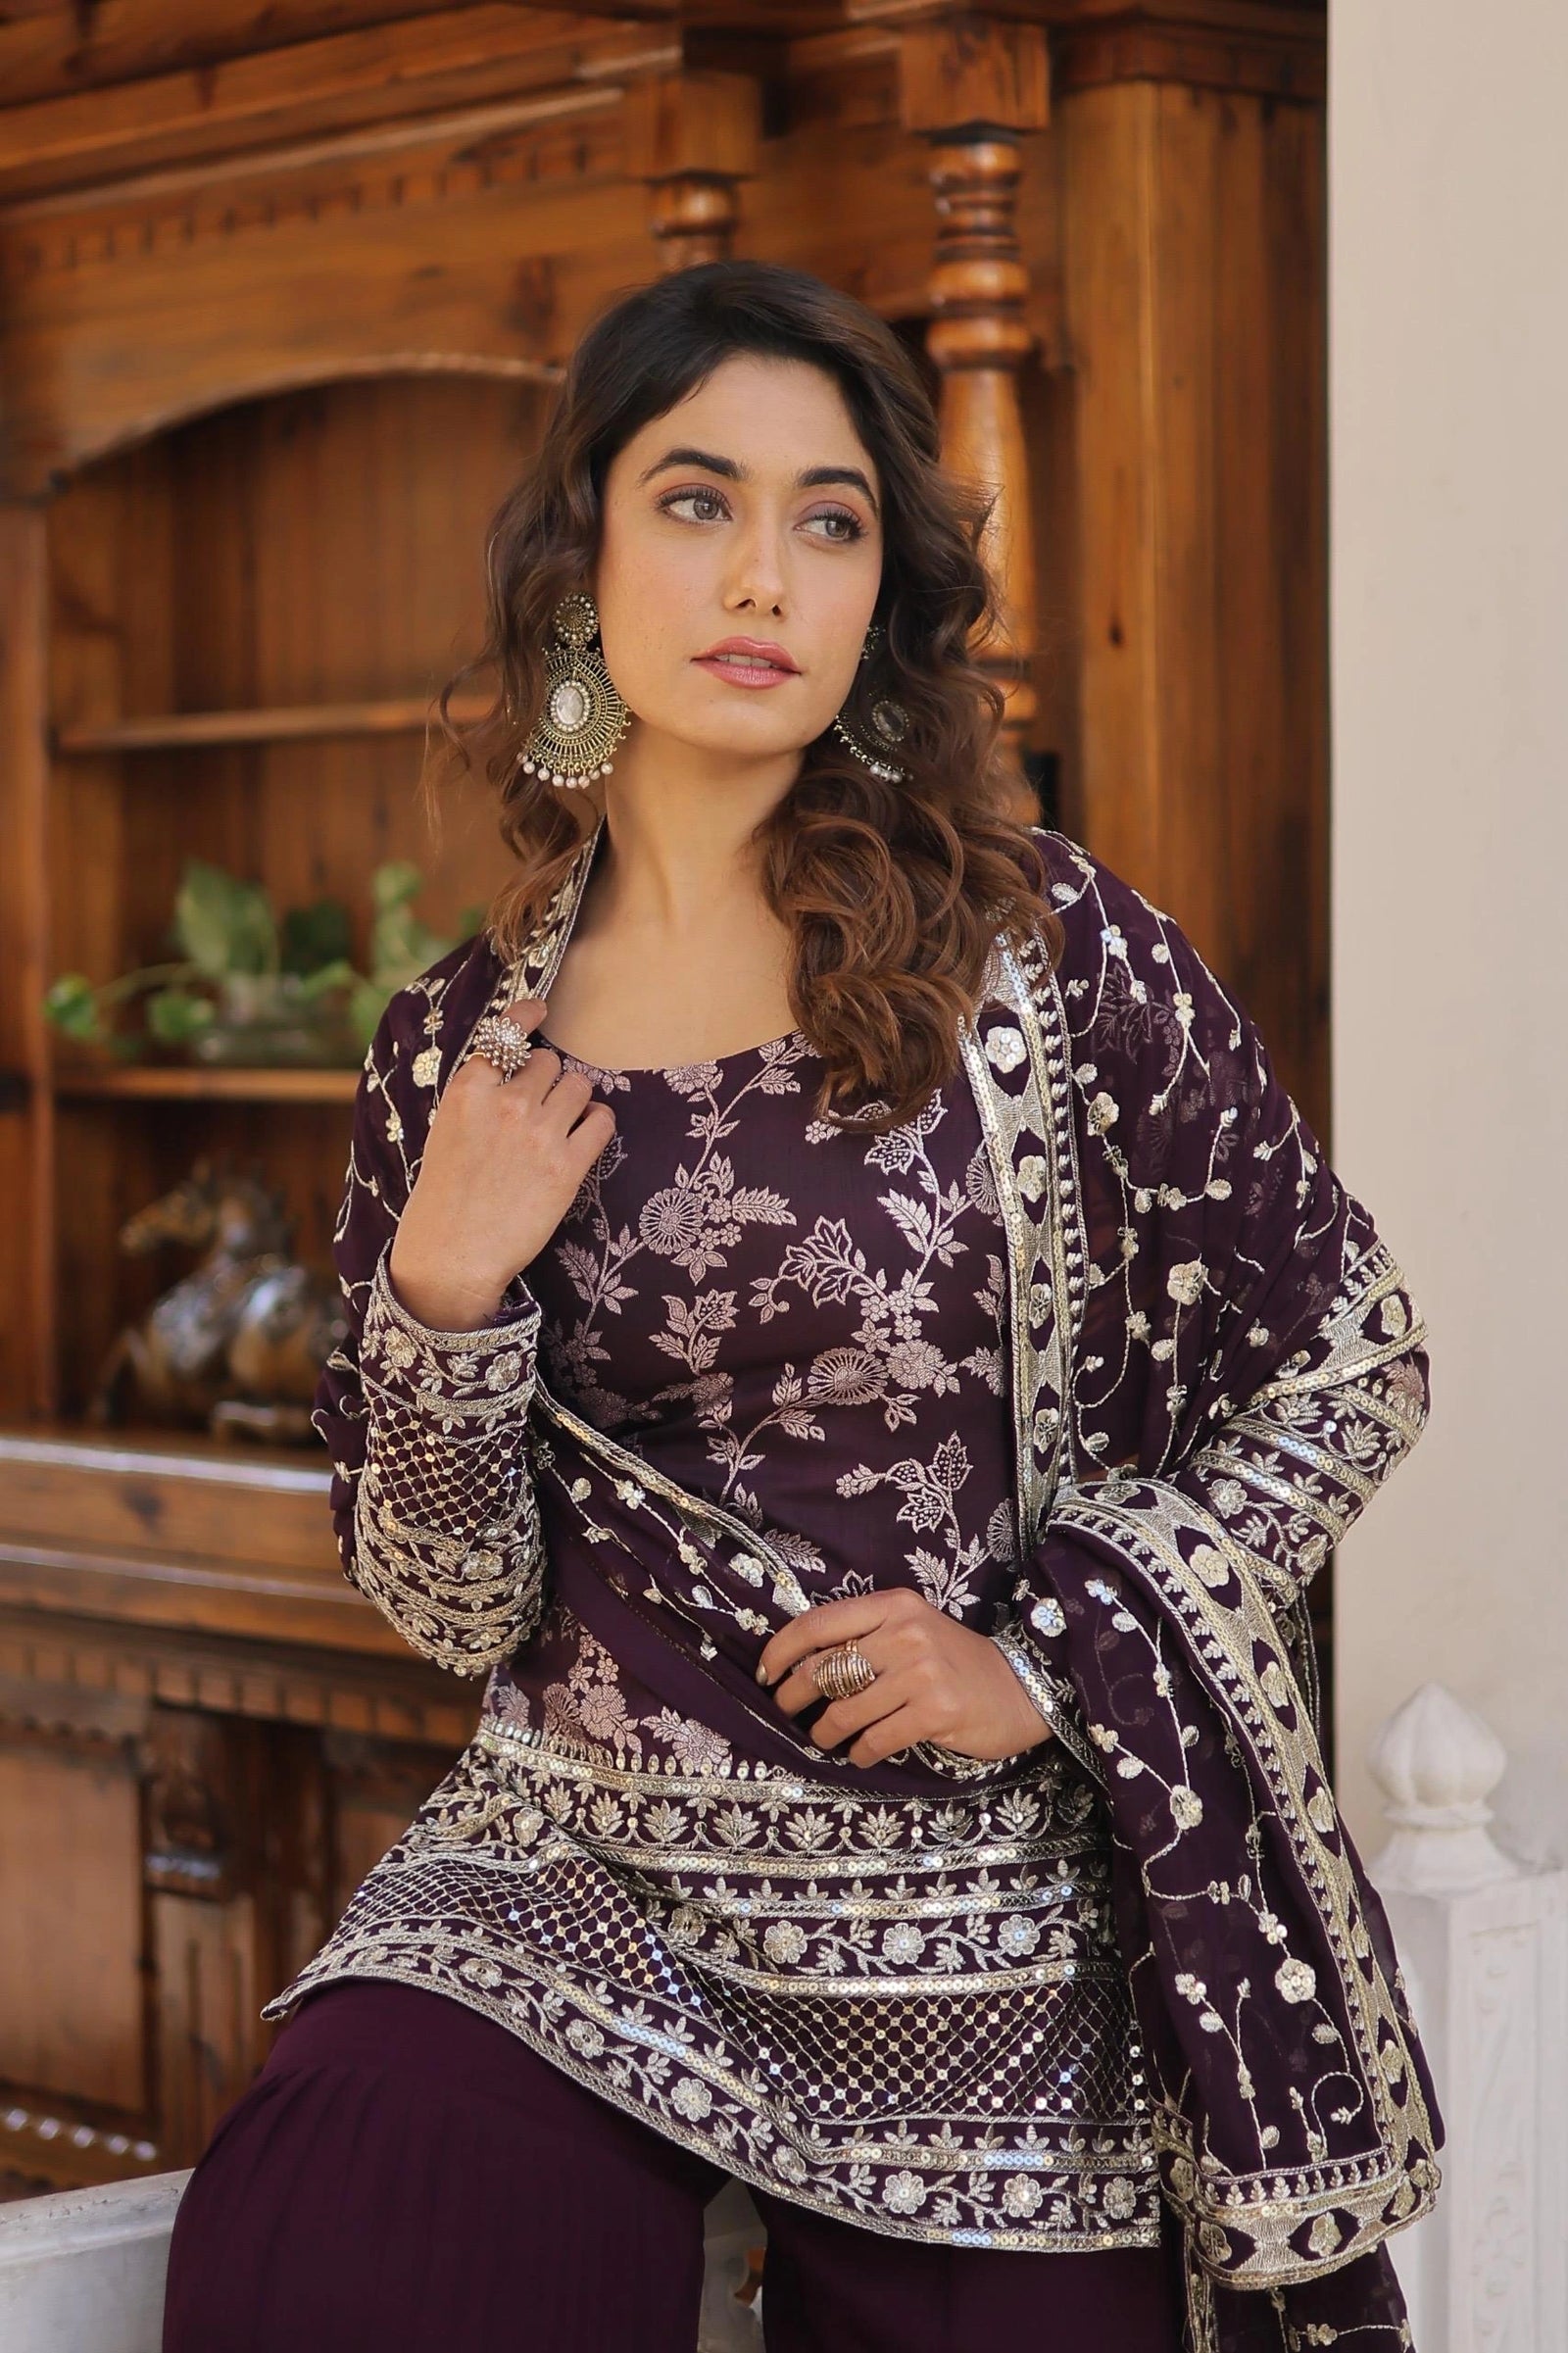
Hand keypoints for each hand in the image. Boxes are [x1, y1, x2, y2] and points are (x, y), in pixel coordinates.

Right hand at [387, 997, 615, 1330]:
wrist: (453, 1253)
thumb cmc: (445, 1196)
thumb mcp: (447, 1130)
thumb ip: (479, 1095)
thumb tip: (517, 1069)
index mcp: (469, 1091)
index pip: (506, 1034)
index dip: (526, 1018)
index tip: (541, 1008)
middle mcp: (506, 1103)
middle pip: (550, 1063)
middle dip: (549, 1081)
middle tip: (540, 1108)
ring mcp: (540, 1133)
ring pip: (580, 1086)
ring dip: (576, 1100)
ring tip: (562, 1124)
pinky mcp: (569, 1165)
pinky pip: (602, 1121)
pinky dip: (598, 1124)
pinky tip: (586, 1136)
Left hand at [757, 1588, 1054, 1768]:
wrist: (1022, 1687)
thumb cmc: (955, 1662)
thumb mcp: (913, 1630)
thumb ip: (867, 1637)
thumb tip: (802, 1667)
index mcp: (894, 1605)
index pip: (819, 1623)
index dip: (781, 1650)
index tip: (765, 1673)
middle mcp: (905, 1632)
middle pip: (824, 1669)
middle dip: (793, 1696)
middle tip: (785, 1711)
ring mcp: (921, 1672)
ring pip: (844, 1710)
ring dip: (825, 1731)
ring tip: (825, 1737)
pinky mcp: (935, 1711)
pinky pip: (875, 1739)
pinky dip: (858, 1752)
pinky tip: (859, 1754)